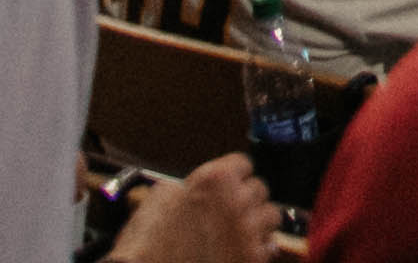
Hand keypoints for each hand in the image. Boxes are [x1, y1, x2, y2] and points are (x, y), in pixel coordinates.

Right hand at [112, 154, 283, 262]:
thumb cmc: (146, 244)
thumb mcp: (160, 196)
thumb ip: (188, 184)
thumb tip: (195, 186)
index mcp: (215, 180)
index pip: (243, 163)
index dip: (234, 176)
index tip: (230, 184)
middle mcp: (237, 201)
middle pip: (259, 188)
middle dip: (246, 199)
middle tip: (230, 212)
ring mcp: (247, 232)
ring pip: (271, 215)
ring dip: (258, 222)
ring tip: (239, 231)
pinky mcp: (251, 259)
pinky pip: (269, 245)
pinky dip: (259, 248)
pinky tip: (241, 251)